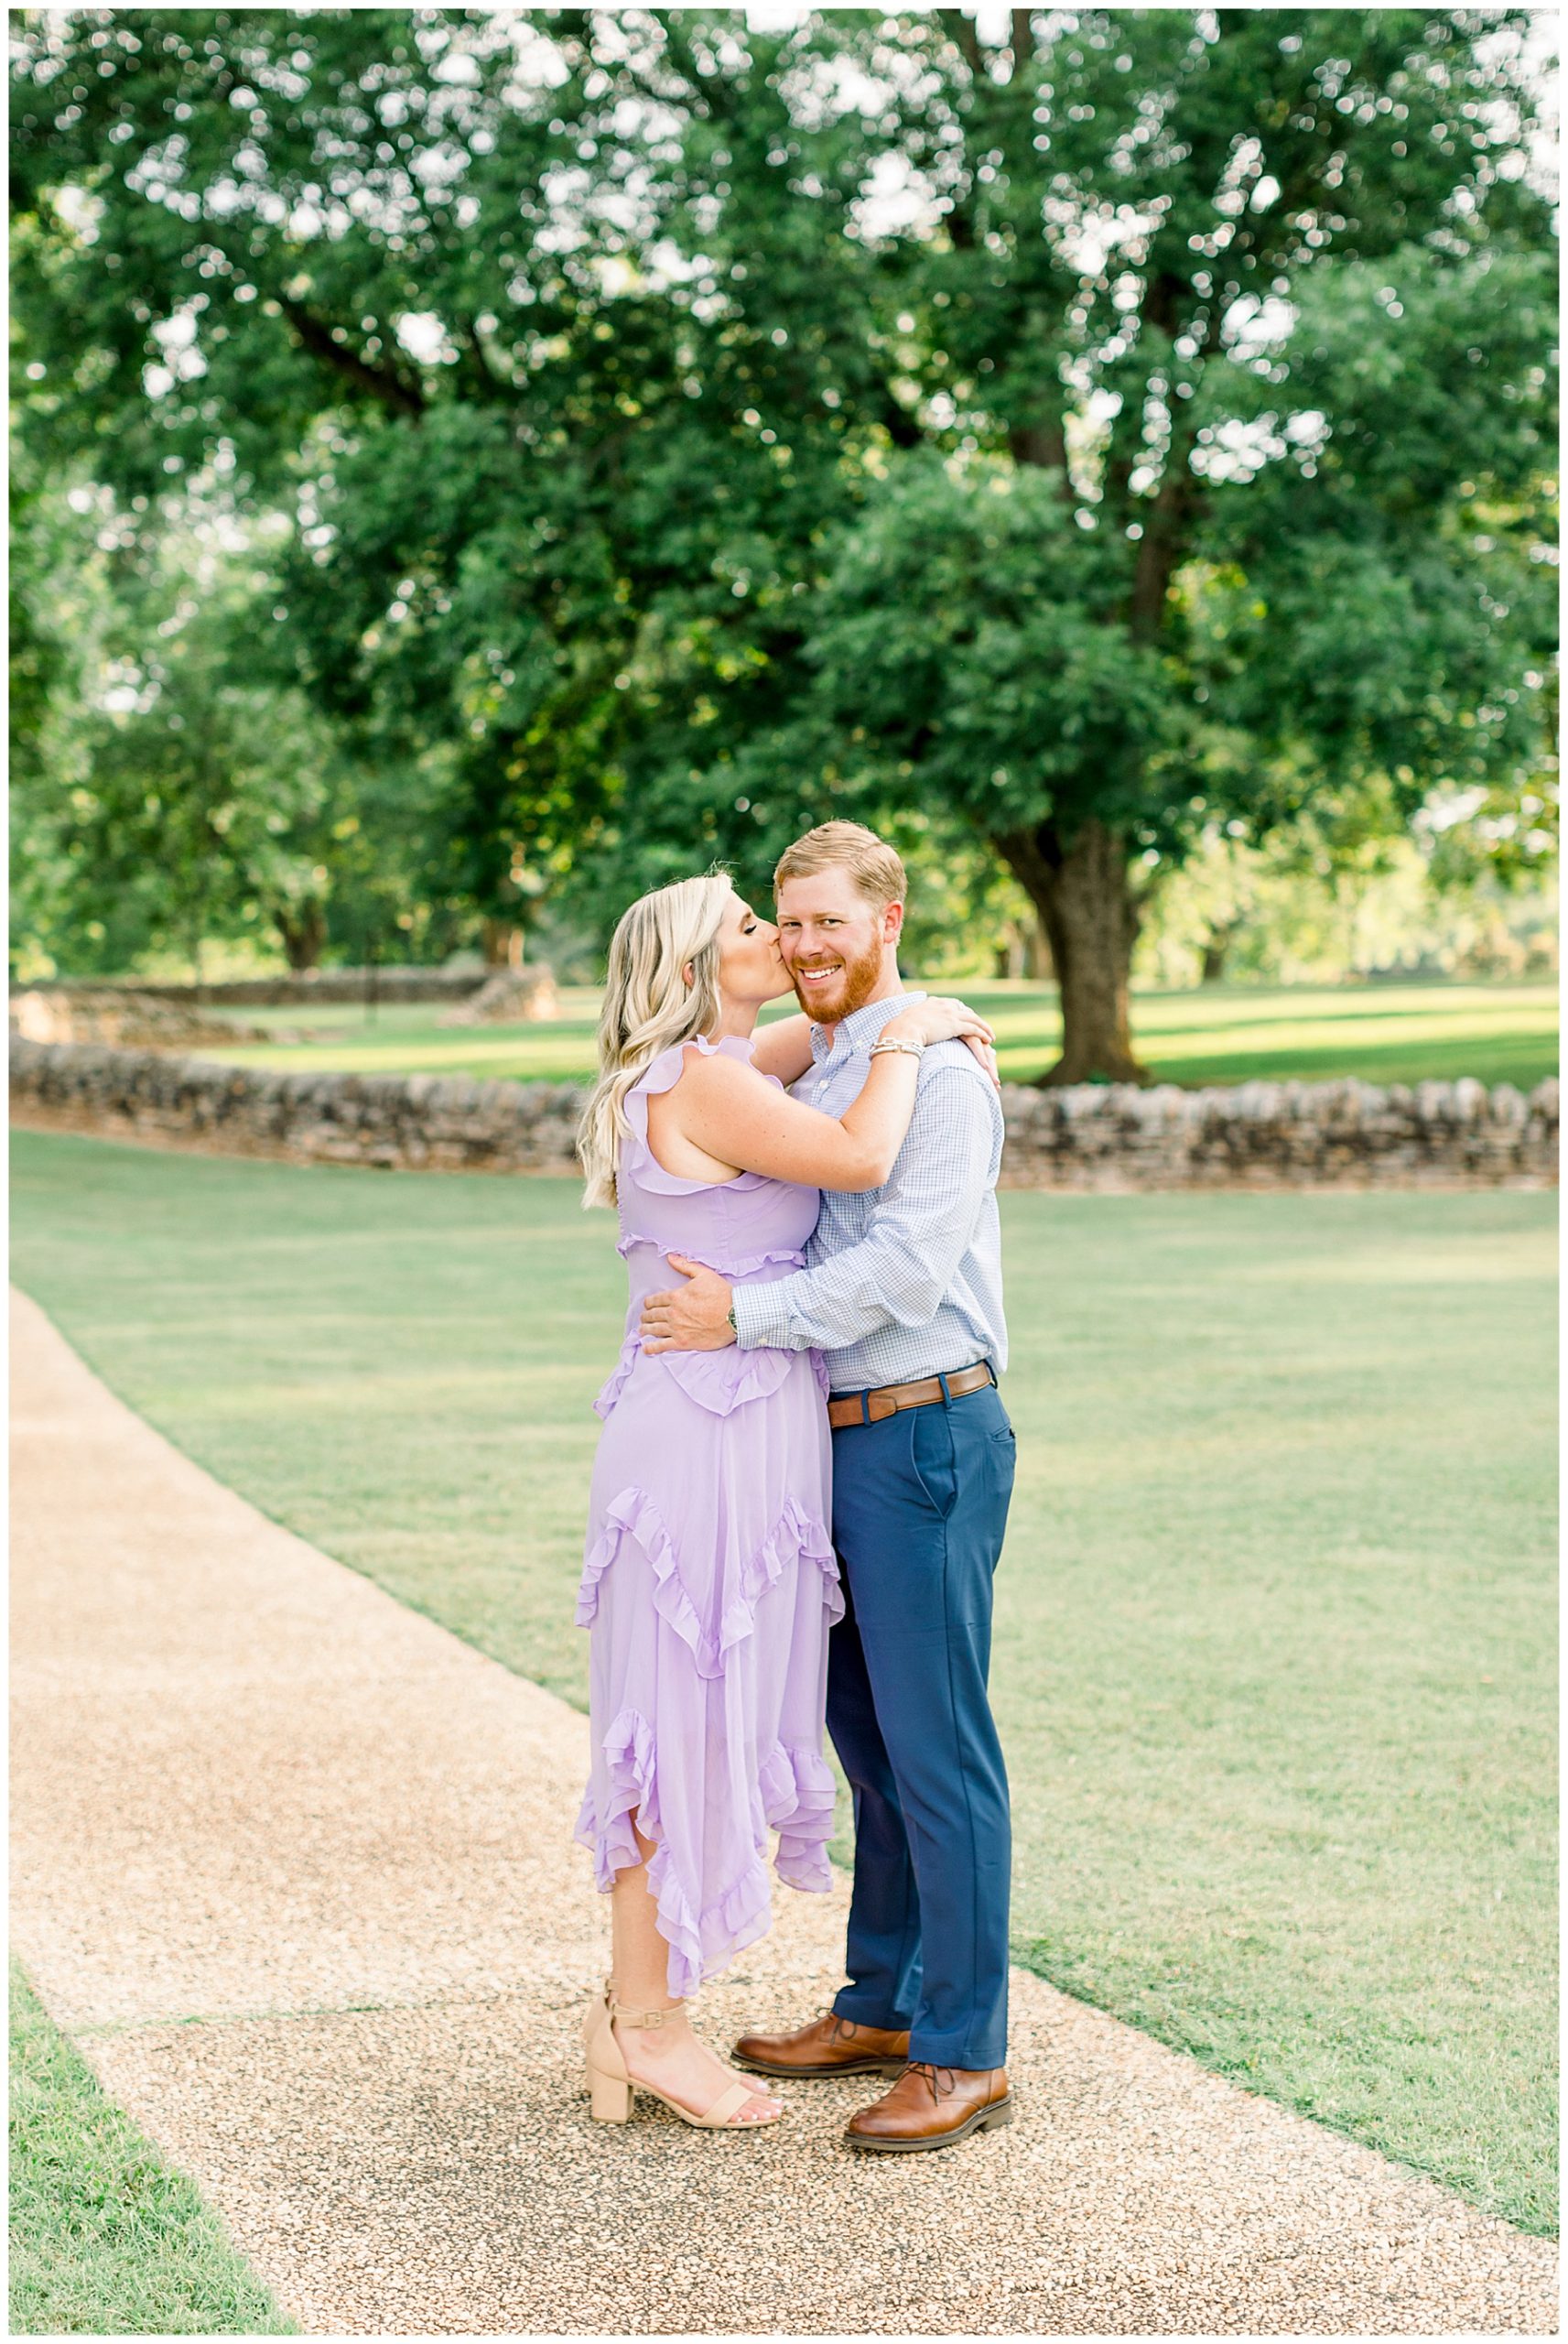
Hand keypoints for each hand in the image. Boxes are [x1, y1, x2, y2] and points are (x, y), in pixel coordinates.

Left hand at [639, 1256, 736, 1351]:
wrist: (736, 1316)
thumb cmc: (722, 1294)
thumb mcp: (705, 1275)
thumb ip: (685, 1266)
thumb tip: (670, 1257)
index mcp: (676, 1296)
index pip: (655, 1300)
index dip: (649, 1302)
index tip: (647, 1305)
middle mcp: (673, 1313)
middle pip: (652, 1315)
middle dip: (646, 1316)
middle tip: (644, 1317)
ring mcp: (677, 1329)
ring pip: (654, 1329)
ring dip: (645, 1329)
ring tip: (642, 1330)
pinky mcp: (683, 1343)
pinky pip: (662, 1346)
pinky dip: (651, 1347)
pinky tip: (646, 1348)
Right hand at [883, 997, 1000, 1087]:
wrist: (902, 1031)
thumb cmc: (899, 1030)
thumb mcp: (904, 1021)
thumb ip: (910, 1022)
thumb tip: (902, 1027)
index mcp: (931, 1003)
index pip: (951, 1005)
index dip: (960, 1012)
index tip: (965, 1018)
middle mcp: (943, 1005)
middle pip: (964, 1011)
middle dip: (974, 1019)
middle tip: (981, 1027)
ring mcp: (950, 1014)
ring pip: (973, 1019)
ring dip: (983, 1027)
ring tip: (990, 1036)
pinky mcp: (955, 1025)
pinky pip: (974, 1028)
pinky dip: (983, 1033)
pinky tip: (988, 1039)